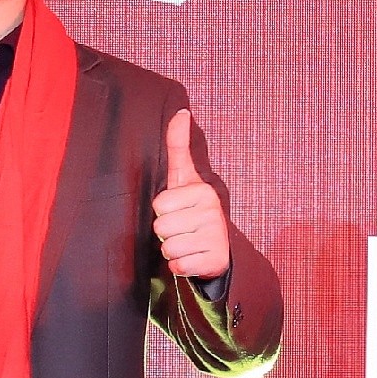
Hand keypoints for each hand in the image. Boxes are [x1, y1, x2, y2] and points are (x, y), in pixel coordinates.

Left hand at [151, 111, 230, 279]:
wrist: (217, 248)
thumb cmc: (193, 209)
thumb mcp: (185, 178)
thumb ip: (178, 146)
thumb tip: (181, 111)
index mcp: (202, 191)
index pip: (159, 205)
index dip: (163, 211)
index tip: (179, 210)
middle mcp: (212, 212)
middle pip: (161, 226)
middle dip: (167, 232)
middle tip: (183, 229)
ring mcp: (215, 237)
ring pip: (168, 247)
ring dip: (172, 249)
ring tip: (188, 242)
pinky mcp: (214, 261)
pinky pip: (178, 266)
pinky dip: (181, 266)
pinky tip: (193, 257)